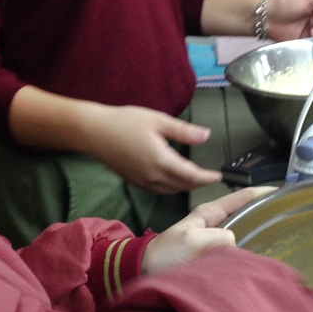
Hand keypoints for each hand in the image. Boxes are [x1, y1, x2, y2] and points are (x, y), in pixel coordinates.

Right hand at [84, 104, 222, 194]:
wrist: (93, 132)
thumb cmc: (125, 121)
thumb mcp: (158, 121)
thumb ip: (183, 131)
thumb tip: (206, 136)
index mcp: (162, 161)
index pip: (191, 175)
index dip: (206, 178)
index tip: (218, 176)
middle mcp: (153, 176)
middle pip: (182, 186)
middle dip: (198, 183)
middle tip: (210, 177)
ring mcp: (142, 182)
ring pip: (170, 191)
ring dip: (184, 187)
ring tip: (195, 179)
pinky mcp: (134, 182)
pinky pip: (158, 190)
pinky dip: (170, 187)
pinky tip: (173, 179)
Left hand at [141, 186, 275, 274]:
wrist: (145, 270)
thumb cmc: (164, 253)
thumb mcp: (192, 240)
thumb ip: (218, 237)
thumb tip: (237, 243)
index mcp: (209, 213)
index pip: (240, 198)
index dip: (260, 194)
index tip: (280, 193)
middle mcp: (214, 224)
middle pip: (245, 214)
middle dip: (264, 214)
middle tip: (286, 217)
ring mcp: (213, 240)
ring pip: (242, 233)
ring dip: (257, 234)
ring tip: (278, 237)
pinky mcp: (212, 256)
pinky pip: (235, 251)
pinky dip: (247, 251)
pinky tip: (259, 258)